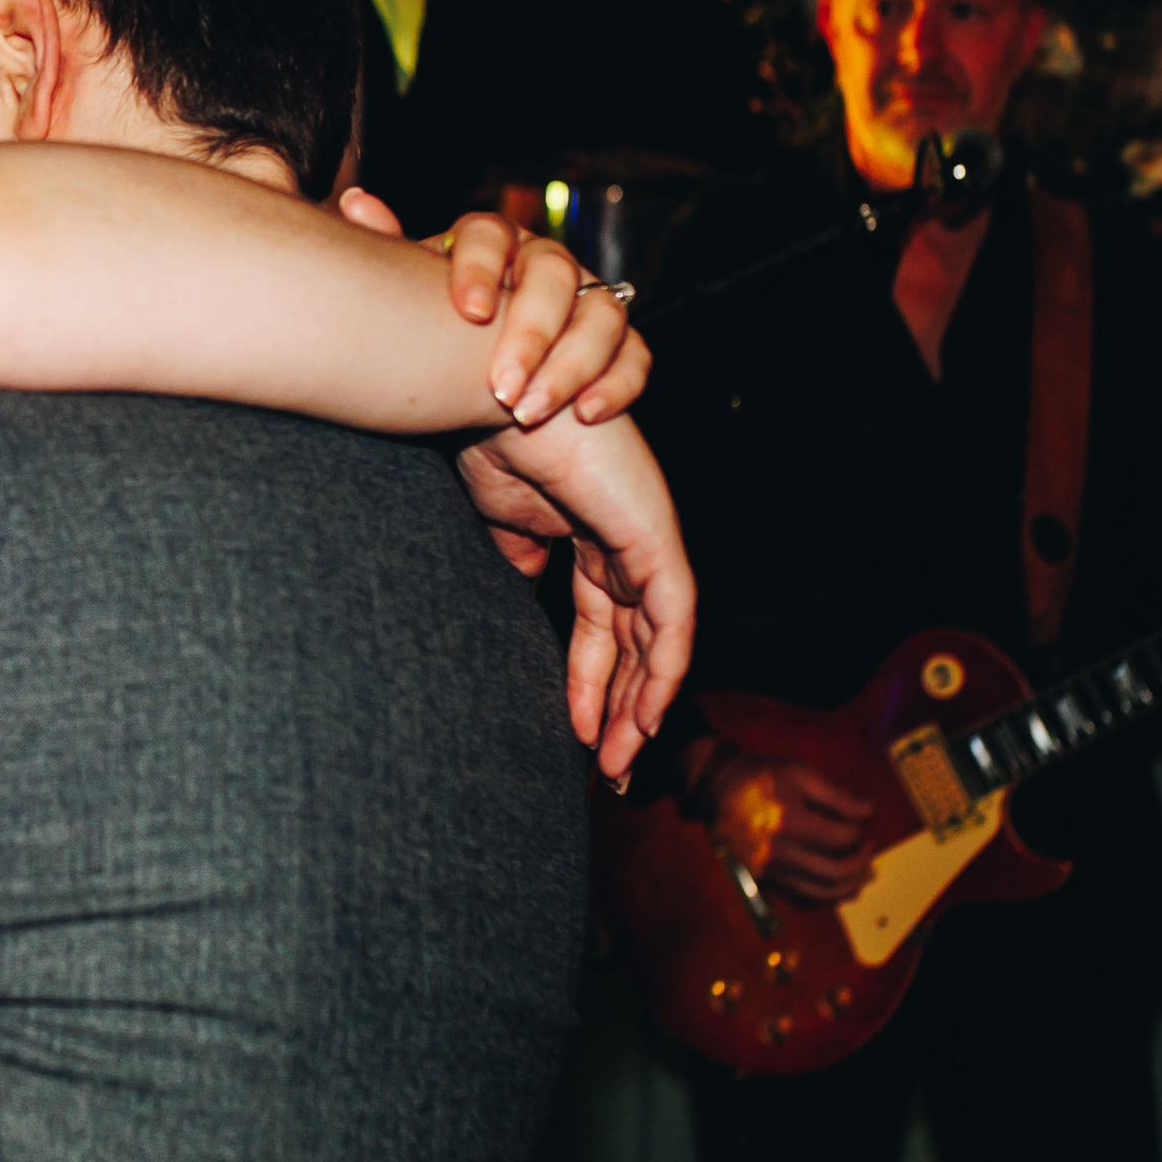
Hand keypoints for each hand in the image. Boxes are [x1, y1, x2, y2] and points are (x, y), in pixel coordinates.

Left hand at [334, 187, 649, 429]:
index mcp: (491, 248)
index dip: (480, 267)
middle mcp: (544, 266)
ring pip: (601, 315)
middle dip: (529, 332)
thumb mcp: (417, 307)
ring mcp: (589, 303)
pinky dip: (616, 384)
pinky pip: (634, 356)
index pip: (488, 233)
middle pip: (553, 274)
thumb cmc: (444, 353)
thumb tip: (354, 202)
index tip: (468, 313)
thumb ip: (394, 258)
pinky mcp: (620, 349)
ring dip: (570, 365)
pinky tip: (586, 413)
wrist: (483, 414)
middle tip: (500, 388)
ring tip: (529, 412)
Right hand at [455, 410, 694, 783]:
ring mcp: (645, 535)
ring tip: (619, 759)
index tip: (574, 733)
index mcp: (589, 531)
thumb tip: (524, 581)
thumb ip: (519, 555)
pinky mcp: (655, 536)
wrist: (493, 396)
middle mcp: (624, 537)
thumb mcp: (499, 518)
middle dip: (620, 706)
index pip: (601, 623)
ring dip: (640, 704)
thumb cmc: (488, 440)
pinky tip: (642, 717)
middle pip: (633, 641)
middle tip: (607, 765)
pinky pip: (673, 618)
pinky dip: (662, 671)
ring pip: (658, 640)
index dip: (588, 680)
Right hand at [686, 734, 874, 906]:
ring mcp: (769, 871)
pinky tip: (840, 890)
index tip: (863, 825)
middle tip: (871, 852)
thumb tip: (869, 812)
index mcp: (788, 822)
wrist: (717, 789)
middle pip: (834, 873)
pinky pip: (801, 899)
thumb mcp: (801, 773)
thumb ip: (838, 796)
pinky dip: (826, 899)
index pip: (840, 838)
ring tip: (864, 877)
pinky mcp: (763, 881)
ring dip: (849, 888)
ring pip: (820, 894)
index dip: (859, 832)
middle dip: (861, 864)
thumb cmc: (762, 777)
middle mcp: (778, 853)